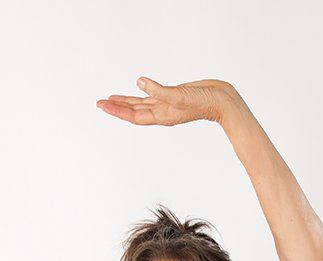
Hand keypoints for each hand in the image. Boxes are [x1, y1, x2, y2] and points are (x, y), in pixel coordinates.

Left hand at [96, 77, 234, 126]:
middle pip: (133, 111)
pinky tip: (138, 88)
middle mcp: (162, 112)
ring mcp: (168, 105)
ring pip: (141, 105)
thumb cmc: (203, 102)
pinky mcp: (174, 96)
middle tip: (100, 102)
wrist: (222, 101)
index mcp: (161, 115)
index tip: (102, 104)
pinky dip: (143, 93)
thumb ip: (158, 90)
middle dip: (116, 107)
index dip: (116, 109)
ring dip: (126, 102)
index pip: (133, 114)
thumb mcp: (178, 95)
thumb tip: (139, 83)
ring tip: (112, 98)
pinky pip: (153, 96)